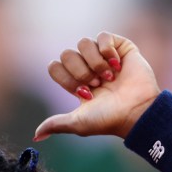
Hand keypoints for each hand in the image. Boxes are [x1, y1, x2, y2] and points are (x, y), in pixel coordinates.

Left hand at [33, 32, 160, 140]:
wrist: (136, 111)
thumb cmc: (108, 119)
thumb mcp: (77, 123)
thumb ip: (55, 124)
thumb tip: (36, 136)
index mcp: (75, 82)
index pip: (54, 66)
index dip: (66, 78)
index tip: (83, 93)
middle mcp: (87, 67)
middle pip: (66, 54)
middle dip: (80, 71)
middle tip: (97, 85)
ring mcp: (103, 56)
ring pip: (83, 43)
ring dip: (94, 62)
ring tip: (108, 77)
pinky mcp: (120, 47)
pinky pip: (102, 36)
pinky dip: (107, 51)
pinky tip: (117, 65)